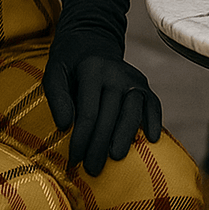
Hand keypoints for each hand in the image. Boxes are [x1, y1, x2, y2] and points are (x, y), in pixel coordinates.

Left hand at [43, 36, 161, 177]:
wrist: (91, 40)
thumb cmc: (70, 63)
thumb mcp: (54, 72)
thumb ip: (57, 97)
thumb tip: (66, 126)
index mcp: (92, 70)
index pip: (88, 113)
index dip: (81, 140)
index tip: (74, 160)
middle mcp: (116, 73)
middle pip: (110, 117)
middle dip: (100, 146)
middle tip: (92, 169)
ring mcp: (133, 78)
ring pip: (133, 112)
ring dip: (125, 137)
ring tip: (116, 157)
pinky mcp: (144, 84)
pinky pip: (153, 104)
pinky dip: (154, 121)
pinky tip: (152, 139)